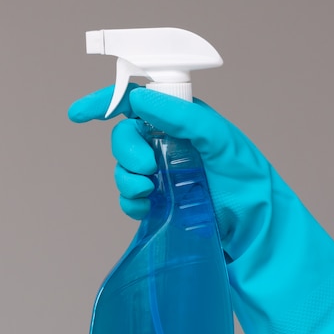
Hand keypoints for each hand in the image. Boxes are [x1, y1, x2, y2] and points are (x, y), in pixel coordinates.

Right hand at [69, 85, 333, 333]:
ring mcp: (162, 175)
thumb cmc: (247, 181)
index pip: (137, 102)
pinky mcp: (159, 203)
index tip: (79, 114)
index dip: (106, 103)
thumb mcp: (220, 140)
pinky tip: (148, 207)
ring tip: (149, 190)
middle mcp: (168, 144)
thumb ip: (181, 117)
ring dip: (128, 179)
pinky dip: (132, 202)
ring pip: (123, 169)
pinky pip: (130, 198)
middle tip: (146, 167)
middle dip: (126, 151)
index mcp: (182, 121)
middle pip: (124, 136)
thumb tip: (141, 101)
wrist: (255, 232)